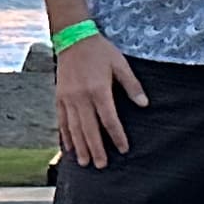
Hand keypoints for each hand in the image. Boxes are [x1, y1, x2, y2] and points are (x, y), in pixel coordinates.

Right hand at [54, 34, 145, 166]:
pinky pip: (62, 120)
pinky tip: (68, 147)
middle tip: (101, 165)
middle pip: (89, 129)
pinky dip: (65, 135)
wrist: (72, 37)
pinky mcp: (59, 97)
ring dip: (80, 147)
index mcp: (98, 90)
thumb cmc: (100, 51)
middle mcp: (81, 97)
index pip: (109, 119)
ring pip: (74, 128)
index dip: (117, 136)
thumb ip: (132, 85)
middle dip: (96, 149)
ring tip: (84, 163)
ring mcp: (68, 98)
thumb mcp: (120, 64)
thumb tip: (144, 104)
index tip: (123, 149)